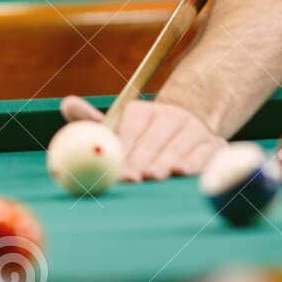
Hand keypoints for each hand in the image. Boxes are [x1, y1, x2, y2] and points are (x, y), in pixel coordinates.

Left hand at [60, 95, 223, 181]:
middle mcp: (171, 117)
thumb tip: (66, 104)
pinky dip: (198, 165)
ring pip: (181, 147)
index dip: (124, 146)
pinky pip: (207, 156)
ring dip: (170, 162)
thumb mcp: (119, 128)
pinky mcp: (216, 146)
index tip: (118, 167)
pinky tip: (187, 174)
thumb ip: (93, 122)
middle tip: (135, 177)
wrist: (189, 126)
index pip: (132, 127)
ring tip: (159, 176)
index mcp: (143, 112)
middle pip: (156, 138)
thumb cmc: (143, 137)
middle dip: (144, 159)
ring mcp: (196, 131)